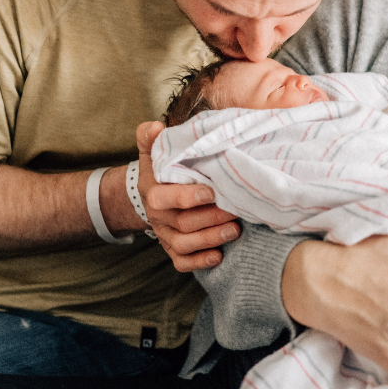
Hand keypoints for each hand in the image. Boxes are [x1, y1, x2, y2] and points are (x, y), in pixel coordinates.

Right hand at [136, 121, 239, 270]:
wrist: (151, 194)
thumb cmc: (161, 169)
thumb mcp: (155, 152)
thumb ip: (151, 138)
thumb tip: (155, 126)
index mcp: (153, 192)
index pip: (166, 199)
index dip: (188, 198)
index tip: (212, 192)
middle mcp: (158, 216)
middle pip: (183, 224)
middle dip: (211, 219)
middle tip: (236, 210)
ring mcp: (165, 235)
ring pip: (185, 244)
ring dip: (211, 239)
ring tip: (235, 230)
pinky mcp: (173, 249)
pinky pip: (182, 262)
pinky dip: (200, 262)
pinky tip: (219, 256)